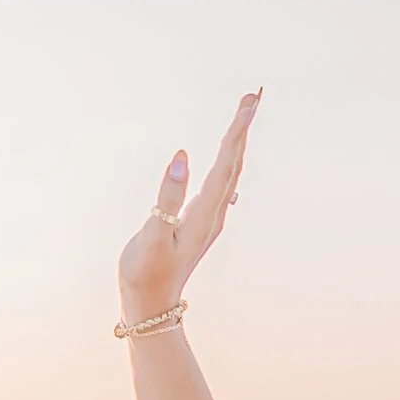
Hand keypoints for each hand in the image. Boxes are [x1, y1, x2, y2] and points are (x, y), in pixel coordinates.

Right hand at [119, 91, 260, 327]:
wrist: (150, 305)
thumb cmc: (144, 272)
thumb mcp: (151, 236)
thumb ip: (167, 198)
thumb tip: (182, 157)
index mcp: (204, 213)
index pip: (226, 163)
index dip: (237, 131)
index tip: (250, 103)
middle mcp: (214, 214)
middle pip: (234, 162)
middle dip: (244, 127)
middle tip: (255, 94)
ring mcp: (210, 219)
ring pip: (231, 172)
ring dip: (239, 142)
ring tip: (245, 115)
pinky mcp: (201, 223)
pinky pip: (221, 184)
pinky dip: (228, 162)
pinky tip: (230, 160)